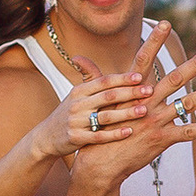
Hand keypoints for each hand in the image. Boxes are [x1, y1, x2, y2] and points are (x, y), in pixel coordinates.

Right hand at [33, 58, 158, 162]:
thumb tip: (82, 57)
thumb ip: (88, 78)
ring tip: (144, 110)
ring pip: (105, 116)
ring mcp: (76, 121)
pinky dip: (115, 134)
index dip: (123, 78)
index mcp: (80, 90)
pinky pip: (99, 136)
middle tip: (149, 90)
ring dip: (126, 112)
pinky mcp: (76, 138)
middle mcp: (77, 104)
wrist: (46, 137)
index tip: (141, 76)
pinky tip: (129, 132)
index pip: (104, 81)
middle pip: (108, 96)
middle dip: (130, 92)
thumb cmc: (68, 113)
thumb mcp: (76, 94)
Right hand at [68, 38, 195, 192]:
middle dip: (194, 64)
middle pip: (174, 79)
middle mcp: (145, 103)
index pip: (143, 60)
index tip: (165, 24)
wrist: (97, 162)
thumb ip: (93, 78)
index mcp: (131, 91)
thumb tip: (78, 58)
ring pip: (187, 104)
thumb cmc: (96, 129)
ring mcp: (155, 121)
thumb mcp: (93, 101)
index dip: (153, 41)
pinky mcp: (160, 139)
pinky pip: (189, 132)